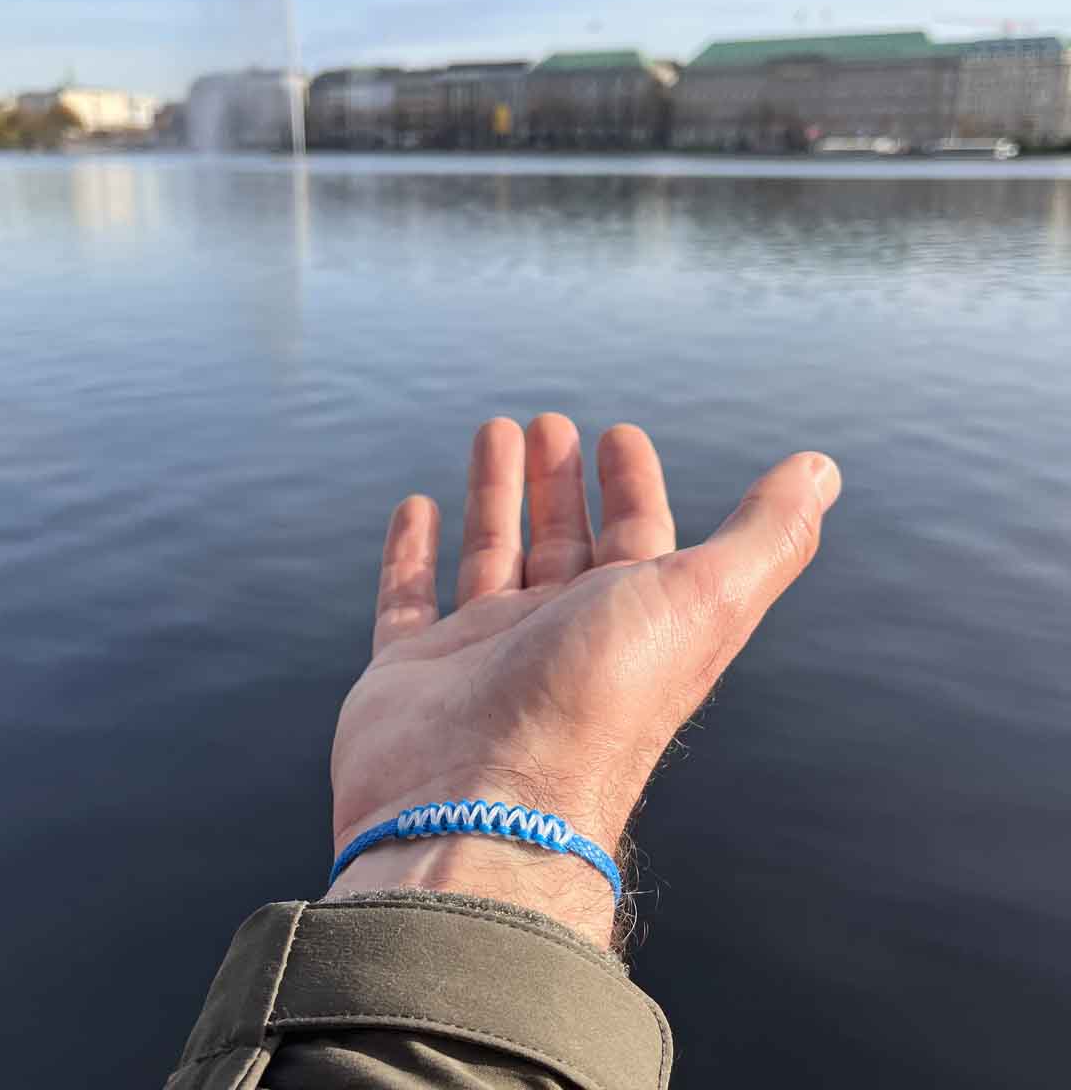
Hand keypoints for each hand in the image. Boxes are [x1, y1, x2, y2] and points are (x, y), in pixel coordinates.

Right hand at [326, 414, 840, 947]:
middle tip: (550, 421)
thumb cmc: (597, 701)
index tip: (620, 433)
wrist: (483, 810)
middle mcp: (559, 638)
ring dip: (494, 496)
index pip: (638, 537)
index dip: (635, 484)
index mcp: (629, 623)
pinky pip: (408, 598)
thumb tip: (824, 468)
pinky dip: (410, 552)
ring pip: (490, 558)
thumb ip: (765, 533)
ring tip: (495, 430)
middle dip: (560, 479)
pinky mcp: (410, 673)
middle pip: (562, 542)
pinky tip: (415, 506)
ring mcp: (482, 656)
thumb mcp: (702, 599)